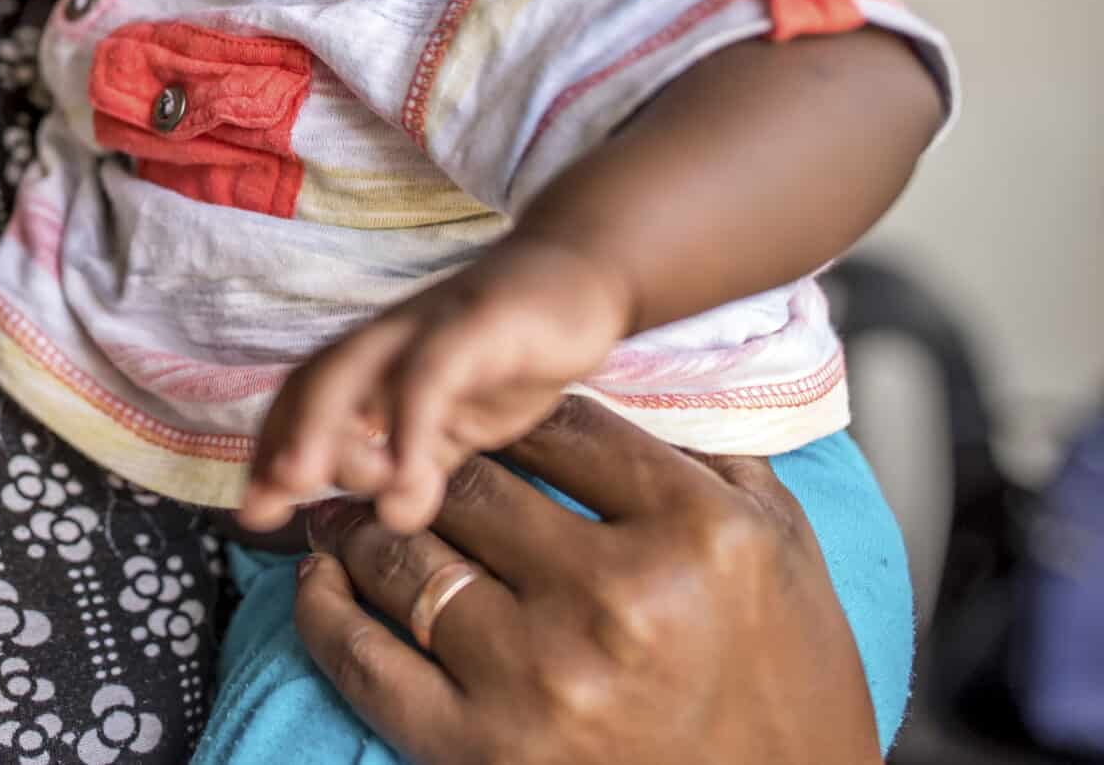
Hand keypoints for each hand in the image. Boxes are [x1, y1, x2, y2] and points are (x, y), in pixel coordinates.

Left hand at [240, 241, 633, 532]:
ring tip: (321, 487)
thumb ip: (419, 468)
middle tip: (267, 505)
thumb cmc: (505, 358)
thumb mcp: (454, 425)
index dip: (270, 454)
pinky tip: (408, 474)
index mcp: (371, 366)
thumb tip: (389, 515)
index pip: (302, 404)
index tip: (253, 513)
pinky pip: (430, 373)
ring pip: (354, 373)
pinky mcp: (474, 323)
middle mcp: (382, 343)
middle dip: (284, 442)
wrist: (580, 279)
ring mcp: (422, 327)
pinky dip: (408, 422)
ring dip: (328, 431)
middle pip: (313, 385)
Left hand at [290, 396, 882, 764]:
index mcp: (696, 533)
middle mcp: (616, 599)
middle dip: (423, 463)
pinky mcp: (481, 749)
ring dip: (364, 524)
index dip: (505, 416)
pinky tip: (323, 574)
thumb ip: (705, 461)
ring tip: (345, 507)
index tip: (476, 416)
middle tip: (385, 451)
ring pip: (409, 557)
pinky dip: (327, 607)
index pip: (559, 429)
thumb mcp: (783, 552)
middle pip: (472, 485)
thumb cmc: (790, 689)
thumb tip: (616, 387)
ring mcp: (541, 677)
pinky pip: (367, 657)